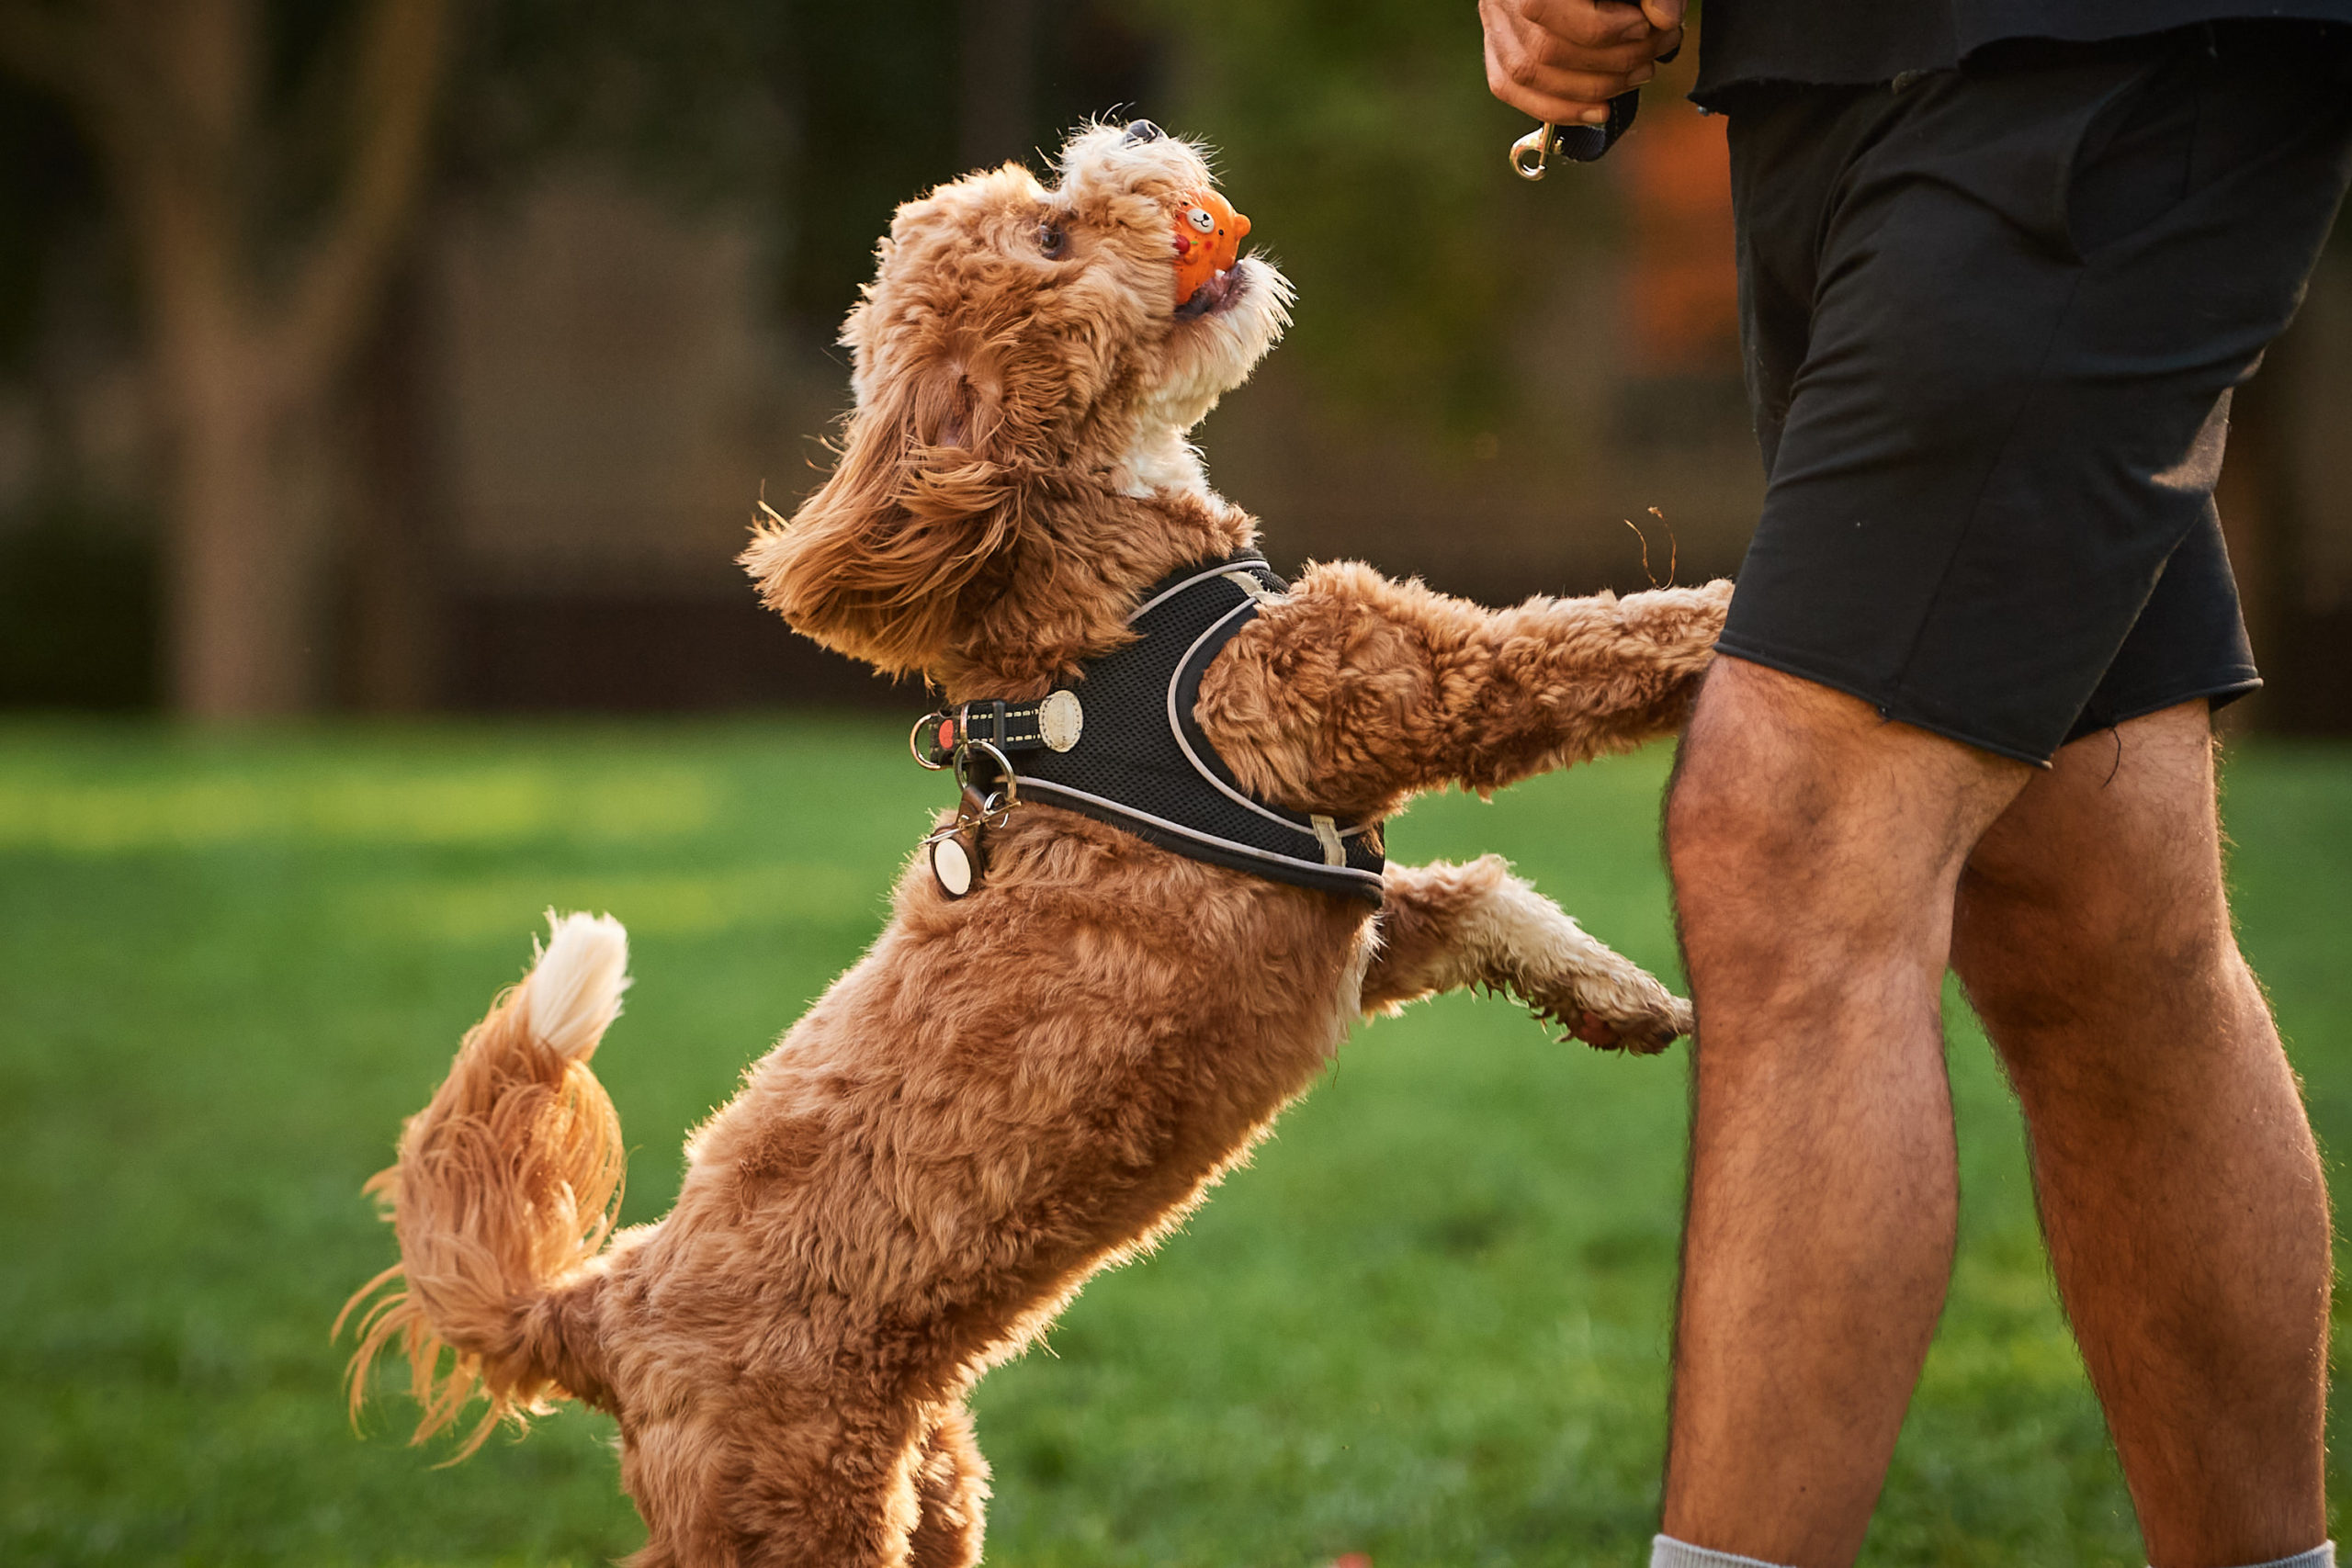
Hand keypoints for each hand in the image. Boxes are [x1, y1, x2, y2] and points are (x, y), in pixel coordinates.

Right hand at [1479, 0, 1686, 124]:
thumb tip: (1664, 19)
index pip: (1547, 8)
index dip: (1605, 29)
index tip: (1648, 28)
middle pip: (1544, 49)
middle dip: (1609, 62)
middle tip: (1652, 56)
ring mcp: (1494, 25)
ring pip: (1527, 75)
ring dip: (1590, 90)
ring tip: (1637, 77)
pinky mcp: (1496, 49)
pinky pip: (1511, 90)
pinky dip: (1558, 108)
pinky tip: (1598, 110)